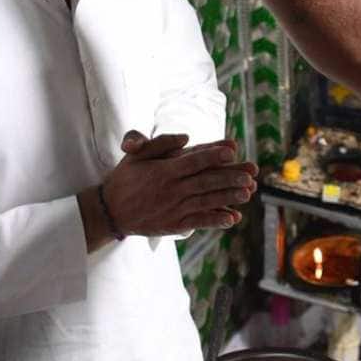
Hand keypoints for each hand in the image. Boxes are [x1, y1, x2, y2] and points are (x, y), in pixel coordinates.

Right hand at [79, 131, 258, 250]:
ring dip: (228, 197)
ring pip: (205, 201)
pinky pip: (197, 221)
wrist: (109, 211)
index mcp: (163, 170)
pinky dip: (215, 220)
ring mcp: (173, 208)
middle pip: (205, 181)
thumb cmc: (125, 178)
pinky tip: (232, 217)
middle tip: (251, 174)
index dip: (212, 156)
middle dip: (229, 177)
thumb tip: (185, 137)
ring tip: (248, 192)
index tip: (232, 151)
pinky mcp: (174, 224)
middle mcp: (170, 190)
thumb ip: (160, 143)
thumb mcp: (137, 154)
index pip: (192, 161)